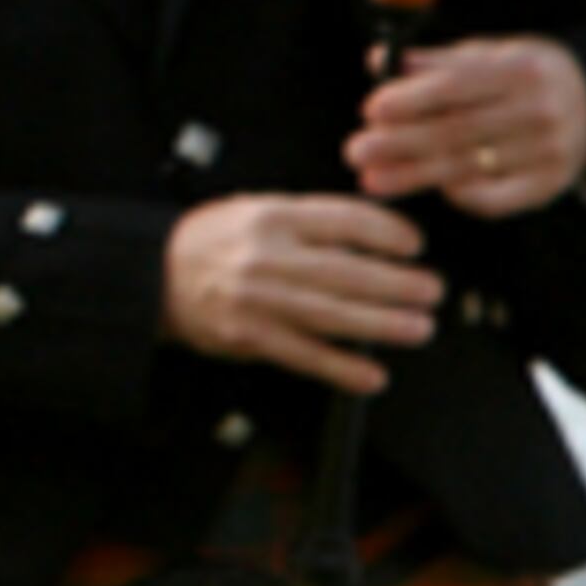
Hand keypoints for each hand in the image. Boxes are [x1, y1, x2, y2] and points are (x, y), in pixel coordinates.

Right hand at [160, 192, 442, 395]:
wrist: (153, 274)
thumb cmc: (213, 241)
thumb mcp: (257, 209)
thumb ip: (311, 220)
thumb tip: (377, 234)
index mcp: (274, 216)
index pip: (346, 220)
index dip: (389, 233)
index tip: (414, 246)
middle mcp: (267, 256)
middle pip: (347, 272)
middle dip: (398, 284)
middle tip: (432, 291)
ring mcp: (258, 300)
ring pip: (333, 316)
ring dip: (383, 325)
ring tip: (420, 328)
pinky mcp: (248, 336)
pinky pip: (305, 356)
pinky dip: (342, 368)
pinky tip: (373, 376)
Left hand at [344, 34, 585, 219]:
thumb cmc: (525, 76)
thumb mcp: (490, 54)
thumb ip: (435, 61)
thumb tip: (378, 59)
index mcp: (522, 70)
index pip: (458, 85)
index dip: (413, 99)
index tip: (371, 110)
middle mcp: (540, 111)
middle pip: (457, 131)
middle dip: (401, 144)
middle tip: (356, 151)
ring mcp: (549, 152)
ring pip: (469, 168)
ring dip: (414, 176)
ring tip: (372, 179)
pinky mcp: (551, 186)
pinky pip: (495, 199)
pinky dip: (460, 196)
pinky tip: (431, 189)